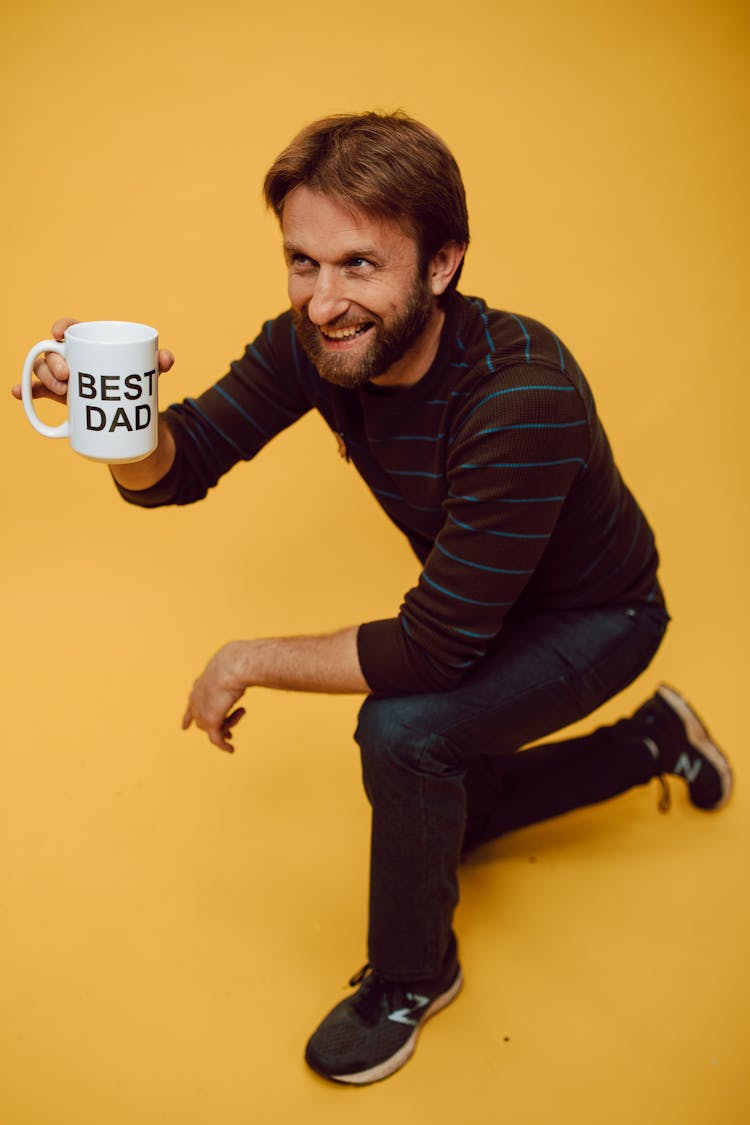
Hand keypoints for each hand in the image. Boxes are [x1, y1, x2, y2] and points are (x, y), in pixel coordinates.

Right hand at [11, 317, 174, 403]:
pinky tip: (17, 394)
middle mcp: (72, 357)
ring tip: (61, 390)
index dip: (62, 326)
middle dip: (54, 361)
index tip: (62, 334)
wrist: (129, 412)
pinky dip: (26, 391)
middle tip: (68, 377)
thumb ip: (158, 362)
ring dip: (44, 378)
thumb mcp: (147, 370)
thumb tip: (167, 359)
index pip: (71, 327)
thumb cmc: (135, 381)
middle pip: (53, 351)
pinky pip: (38, 390)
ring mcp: (64, 376)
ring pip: (44, 370)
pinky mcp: (59, 395)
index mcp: (90, 343)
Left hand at [182, 642, 248, 752]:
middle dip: (215, 726)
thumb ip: (239, 670)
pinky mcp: (210, 721)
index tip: (185, 726)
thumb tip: (253, 664)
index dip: (189, 716)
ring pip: (214, 727)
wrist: (231, 666)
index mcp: (199, 685)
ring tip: (242, 711)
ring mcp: (201, 711)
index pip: (191, 702)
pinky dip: (222, 745)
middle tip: (230, 733)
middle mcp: (196, 699)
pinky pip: (216, 739)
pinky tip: (230, 749)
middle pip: (203, 719)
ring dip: (229, 724)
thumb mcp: (234, 667)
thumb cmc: (236, 663)